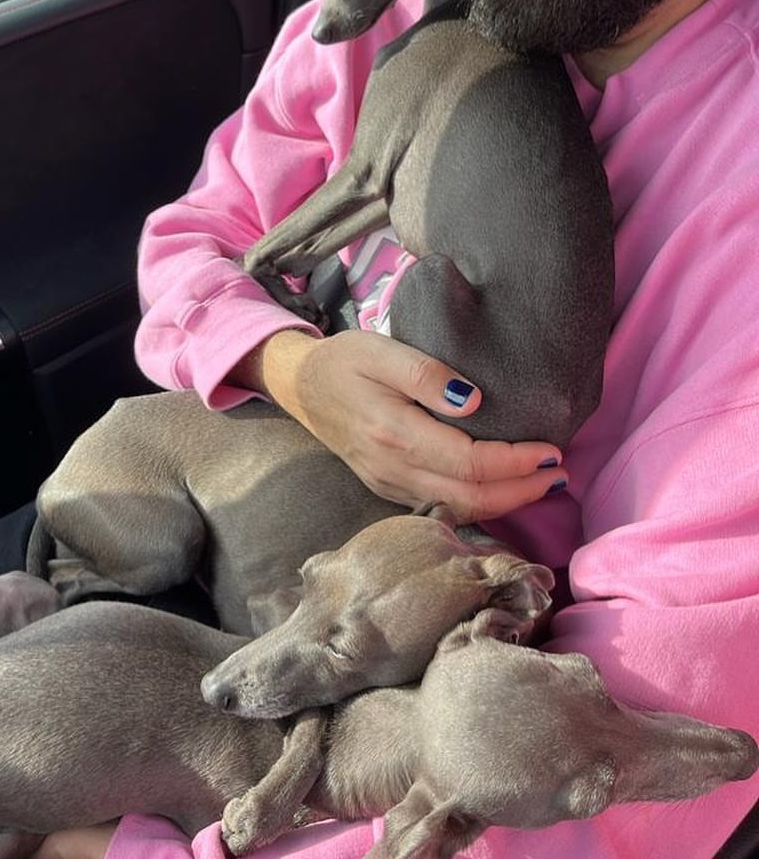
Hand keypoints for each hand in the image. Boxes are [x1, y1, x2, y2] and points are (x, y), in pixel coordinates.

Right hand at [244, 329, 566, 517]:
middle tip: (559, 475)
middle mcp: (392, 468)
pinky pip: (439, 507)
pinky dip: (477, 504)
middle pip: (468, 497)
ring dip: (504, 502)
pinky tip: (500, 490)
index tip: (551, 450)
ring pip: (456, 509)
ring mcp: (388, 484)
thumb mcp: (380, 349)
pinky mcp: (387, 488)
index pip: (468, 462)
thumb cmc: (344, 360)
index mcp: (393, 433)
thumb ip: (425, 373)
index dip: (514, 462)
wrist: (299, 386)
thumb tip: (473, 402)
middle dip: (520, 491)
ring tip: (541, 484)